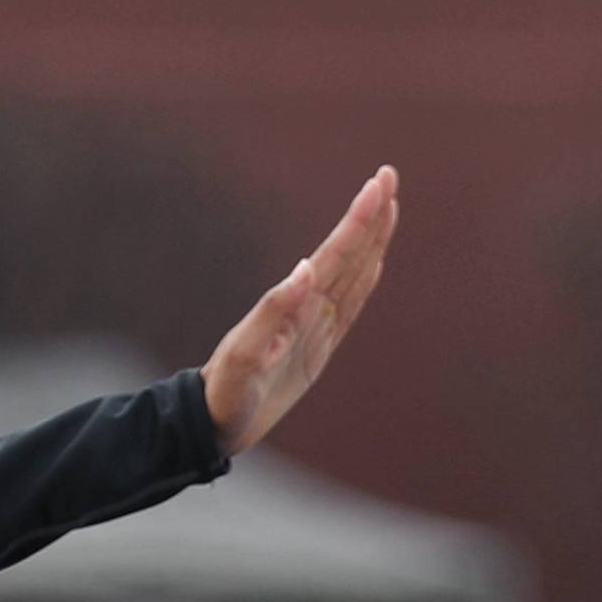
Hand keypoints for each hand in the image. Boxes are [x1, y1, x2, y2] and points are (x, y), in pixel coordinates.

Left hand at [202, 166, 394, 457]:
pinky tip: (374, 261)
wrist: (213, 425)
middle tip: (388, 176)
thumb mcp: (244, 359)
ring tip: (388, 206)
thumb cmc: (224, 394)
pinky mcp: (318, 349)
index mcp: (294, 307)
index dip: (359, 220)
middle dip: (370, 217)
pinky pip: (350, 309)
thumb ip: (273, 314)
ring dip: (371, 241)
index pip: (334, 254)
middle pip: (348, 255)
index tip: (378, 185)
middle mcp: (307, 310)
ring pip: (353, 275)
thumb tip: (305, 269)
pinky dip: (365, 282)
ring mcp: (314, 327)